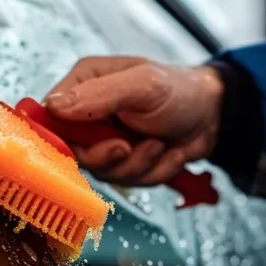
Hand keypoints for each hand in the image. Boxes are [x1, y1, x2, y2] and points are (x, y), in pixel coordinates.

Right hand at [44, 56, 223, 185]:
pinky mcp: (125, 161)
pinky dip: (154, 172)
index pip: (50, 116)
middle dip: (110, 157)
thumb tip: (54, 106)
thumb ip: (98, 95)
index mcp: (85, 83)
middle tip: (130, 145)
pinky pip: (129, 182)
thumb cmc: (182, 91)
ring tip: (160, 143)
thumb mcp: (143, 85)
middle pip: (75, 153)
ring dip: (139, 165)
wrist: (216, 116)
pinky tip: (168, 152)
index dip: (61, 137)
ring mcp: (107, 139)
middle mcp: (90, 113)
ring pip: (104, 172)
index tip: (85, 146)